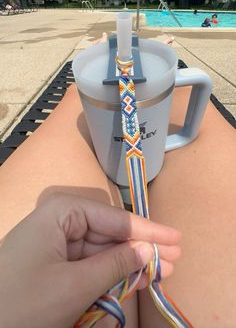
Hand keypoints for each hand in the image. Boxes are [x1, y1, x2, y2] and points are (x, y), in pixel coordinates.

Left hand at [0, 193, 180, 327]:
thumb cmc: (26, 301)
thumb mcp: (75, 285)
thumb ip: (115, 264)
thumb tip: (147, 250)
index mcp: (63, 212)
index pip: (115, 218)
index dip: (148, 230)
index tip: (176, 239)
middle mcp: (61, 221)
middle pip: (110, 233)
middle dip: (141, 248)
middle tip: (174, 258)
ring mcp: (56, 243)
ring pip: (102, 250)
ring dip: (129, 263)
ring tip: (160, 271)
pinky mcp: (54, 264)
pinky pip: (89, 265)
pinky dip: (110, 275)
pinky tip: (133, 279)